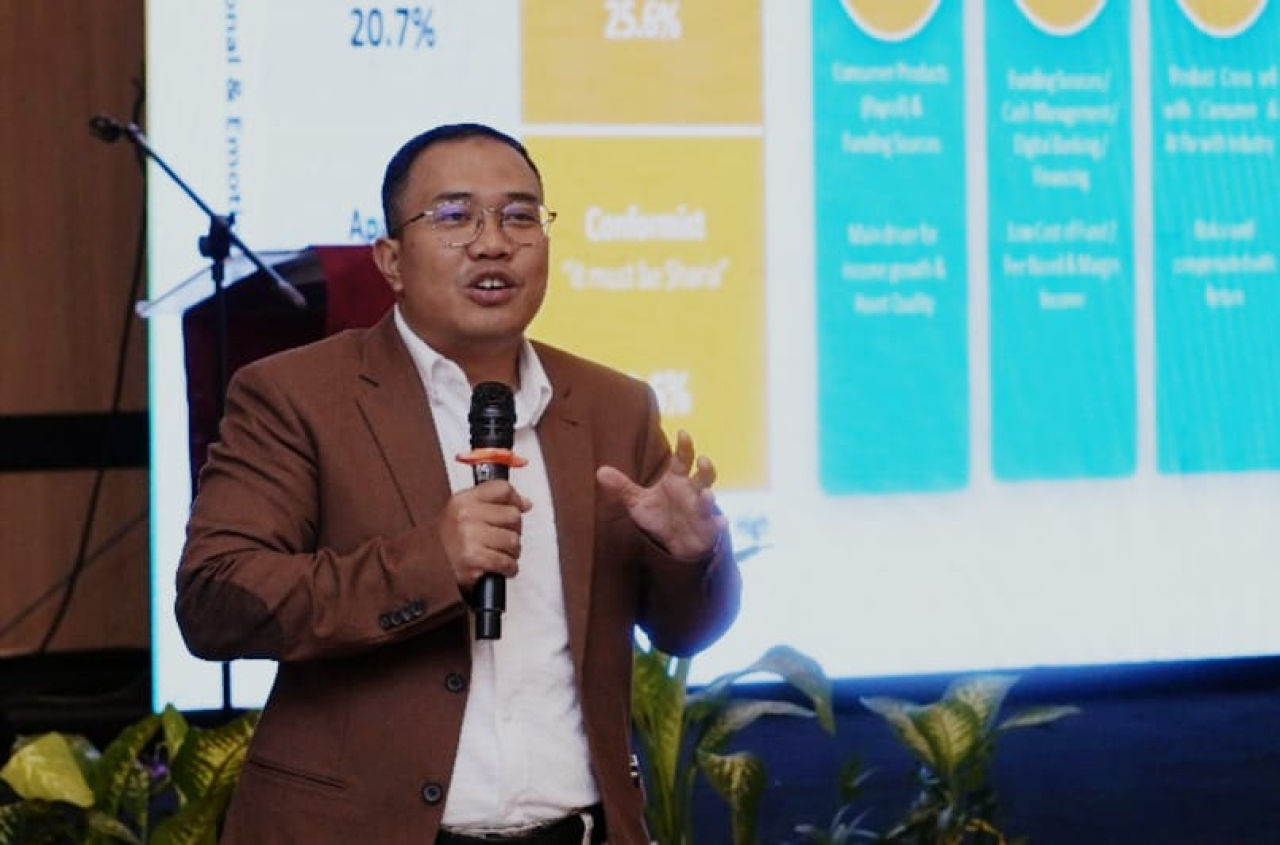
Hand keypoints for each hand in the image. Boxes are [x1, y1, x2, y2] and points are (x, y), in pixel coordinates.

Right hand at [439, 481, 530, 589]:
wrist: (428, 567)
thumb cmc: (449, 541)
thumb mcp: (463, 512)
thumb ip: (493, 502)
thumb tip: (525, 503)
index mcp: (463, 500)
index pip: (502, 489)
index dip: (516, 499)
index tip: (520, 507)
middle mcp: (465, 516)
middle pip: (513, 515)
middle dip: (514, 530)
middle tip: (503, 538)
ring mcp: (469, 537)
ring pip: (513, 540)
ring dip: (512, 552)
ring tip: (499, 553)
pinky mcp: (473, 559)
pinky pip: (506, 562)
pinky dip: (509, 568)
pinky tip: (500, 567)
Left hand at [596, 429, 727, 560]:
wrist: (674, 542)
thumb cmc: (659, 515)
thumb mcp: (637, 502)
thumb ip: (622, 487)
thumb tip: (599, 471)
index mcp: (677, 479)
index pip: (682, 459)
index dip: (684, 446)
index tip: (682, 432)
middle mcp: (693, 491)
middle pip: (702, 475)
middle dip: (704, 468)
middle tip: (702, 460)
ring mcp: (702, 510)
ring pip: (709, 499)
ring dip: (709, 497)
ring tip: (707, 495)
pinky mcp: (708, 529)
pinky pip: (716, 526)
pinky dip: (719, 524)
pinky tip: (721, 524)